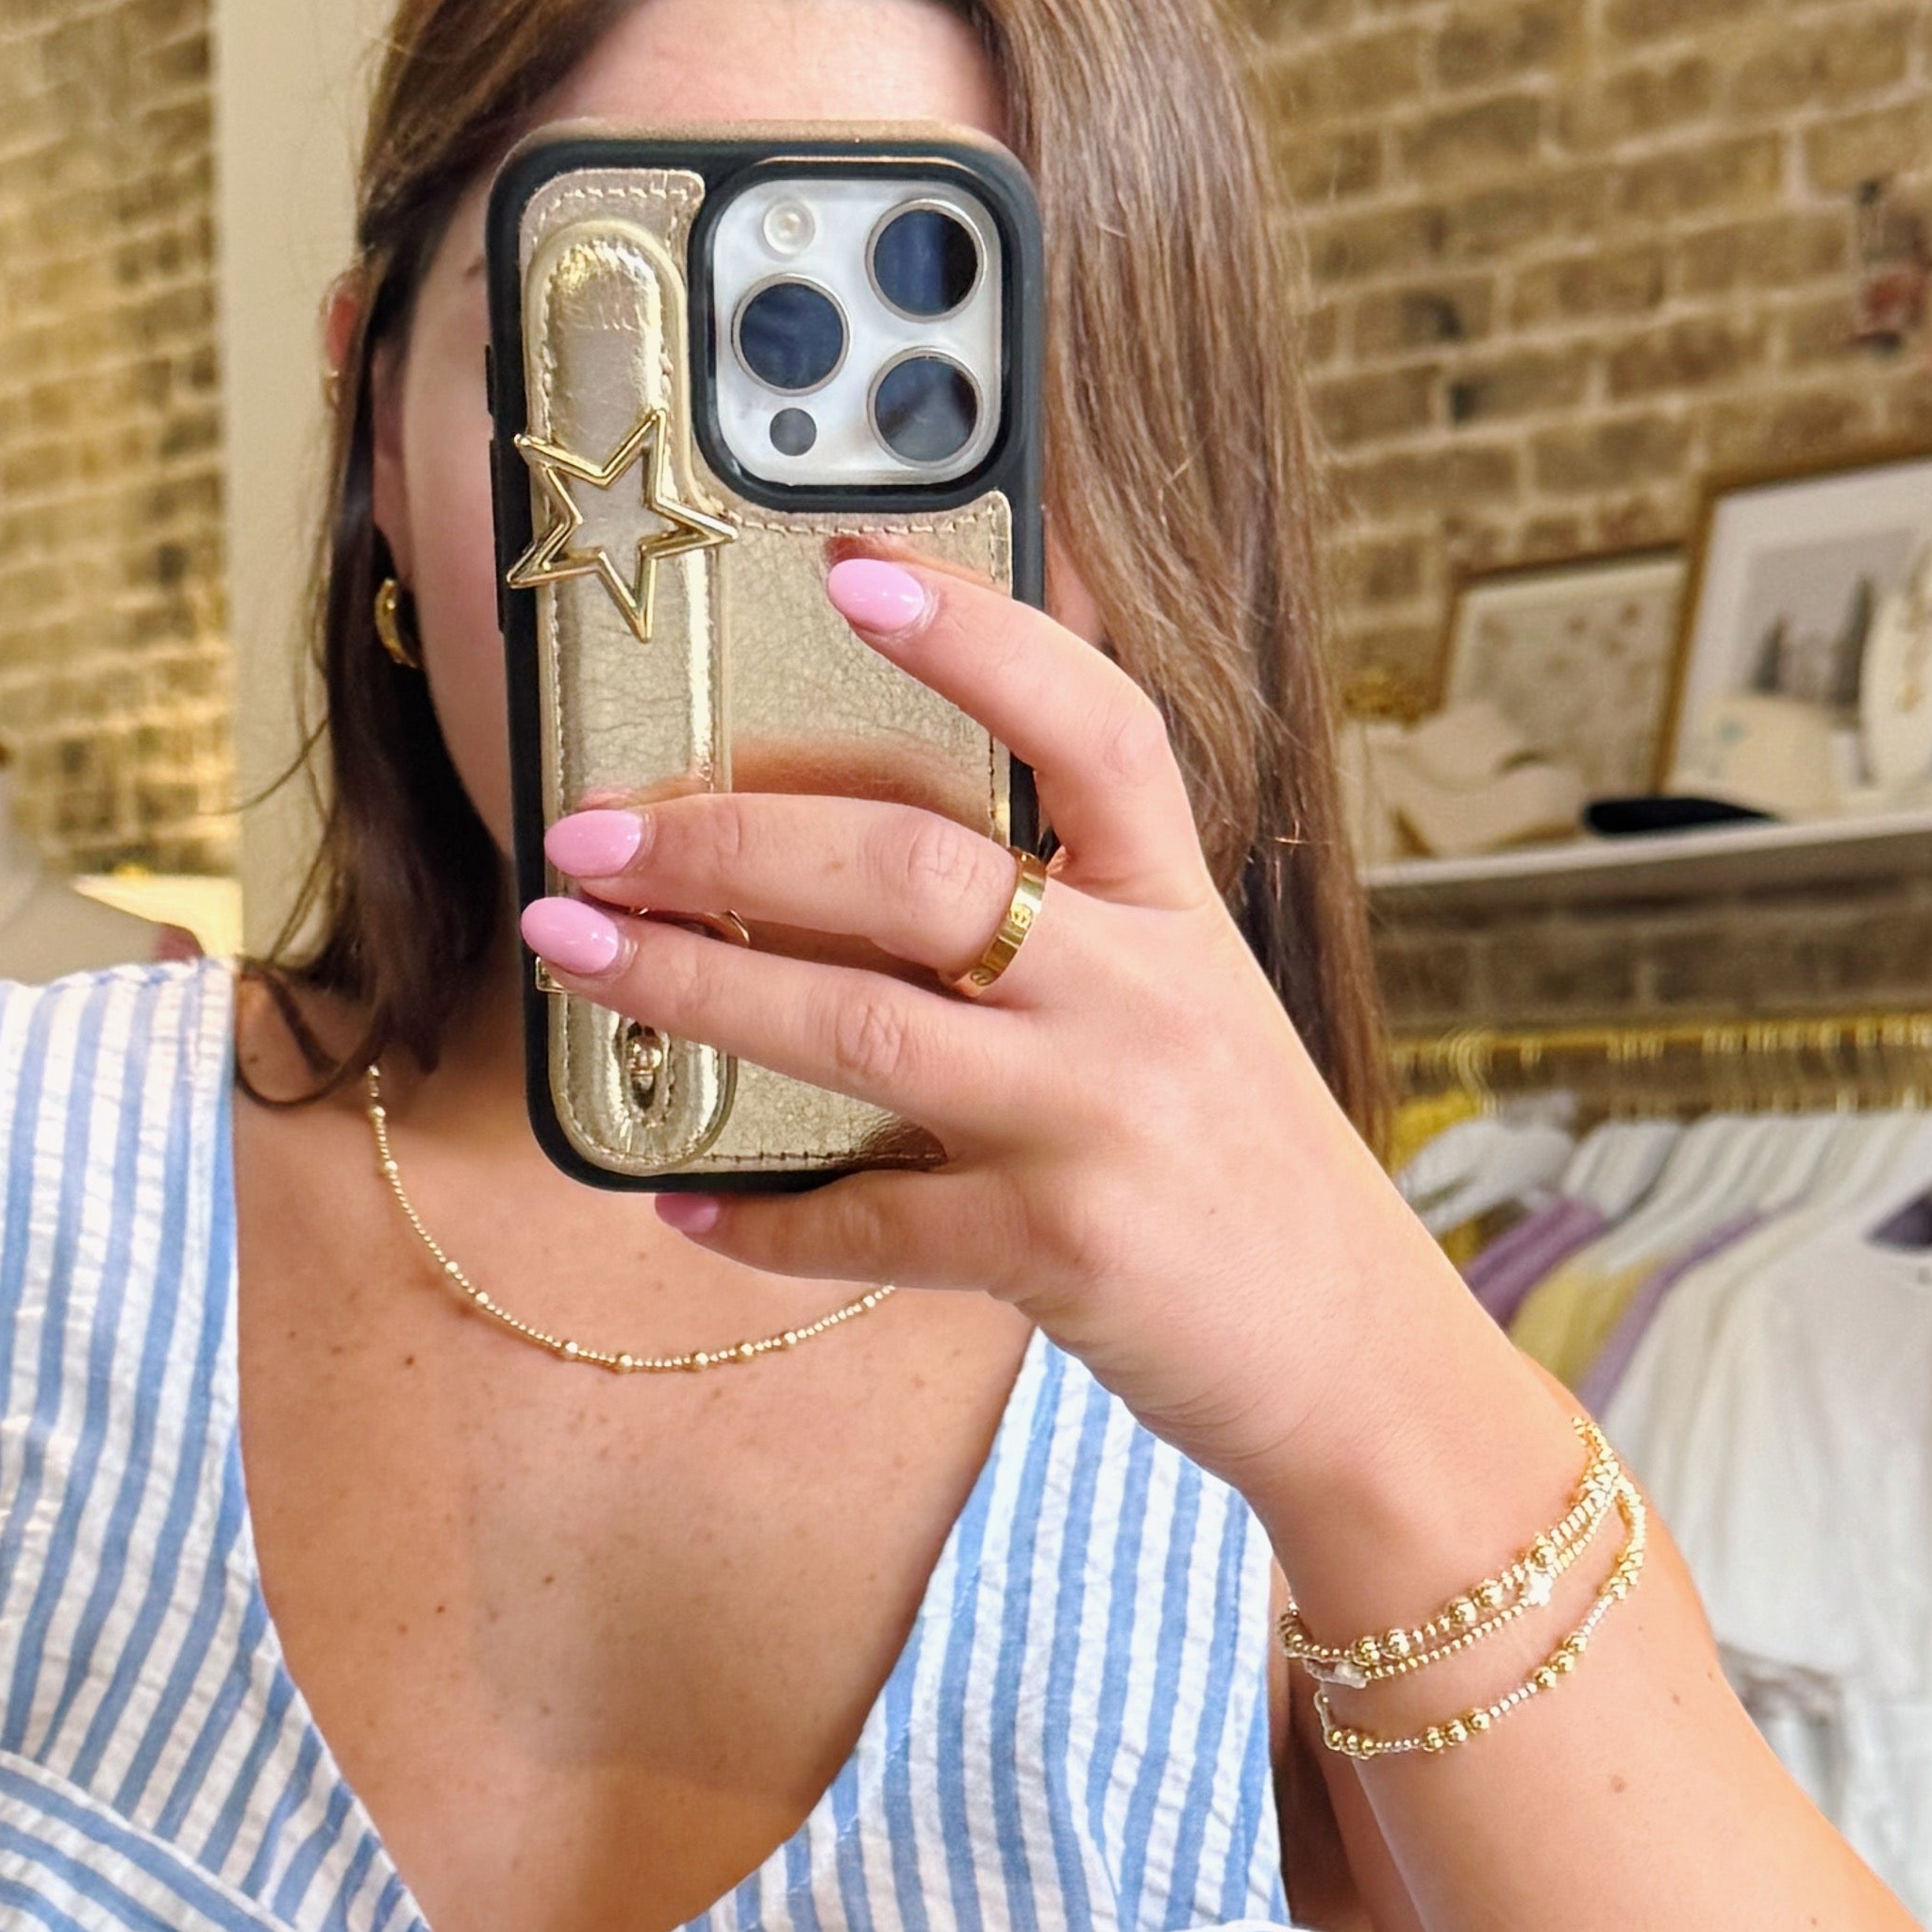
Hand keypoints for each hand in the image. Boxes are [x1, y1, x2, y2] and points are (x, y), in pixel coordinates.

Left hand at [512, 549, 1473, 1510]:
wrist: (1355, 1363)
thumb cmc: (1244, 1179)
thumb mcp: (1194, 1015)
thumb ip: (1073, 934)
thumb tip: (860, 872)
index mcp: (1179, 911)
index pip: (1093, 723)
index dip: (977, 635)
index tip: (849, 569)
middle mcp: (1144, 995)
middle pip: (913, 869)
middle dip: (728, 838)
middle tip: (594, 834)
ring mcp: (1100, 1119)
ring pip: (858, 1023)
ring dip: (694, 985)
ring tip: (577, 956)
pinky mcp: (1058, 1247)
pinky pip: (869, 1221)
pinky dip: (759, 1219)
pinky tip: (676, 1203)